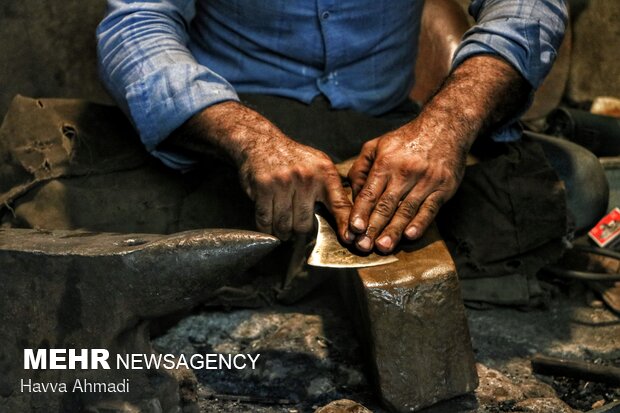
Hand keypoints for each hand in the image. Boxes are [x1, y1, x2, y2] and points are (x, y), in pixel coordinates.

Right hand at [239, 133, 352, 240]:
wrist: (261, 141)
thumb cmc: (293, 158)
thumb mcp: (318, 165)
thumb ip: (330, 190)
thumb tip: (346, 220)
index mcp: (324, 173)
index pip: (339, 204)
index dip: (344, 224)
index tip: (350, 238)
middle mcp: (306, 177)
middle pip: (304, 224)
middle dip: (298, 231)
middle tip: (295, 228)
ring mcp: (284, 182)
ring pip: (284, 225)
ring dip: (282, 231)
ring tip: (281, 226)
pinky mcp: (264, 187)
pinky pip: (265, 220)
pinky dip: (266, 227)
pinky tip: (269, 224)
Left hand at [347, 55, 529, 252]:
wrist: (446, 126)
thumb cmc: (406, 140)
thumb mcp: (377, 145)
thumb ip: (361, 168)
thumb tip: (352, 193)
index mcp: (386, 163)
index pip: (370, 193)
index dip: (361, 212)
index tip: (353, 229)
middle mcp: (405, 172)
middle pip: (386, 205)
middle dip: (373, 228)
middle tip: (363, 246)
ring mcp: (425, 180)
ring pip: (406, 210)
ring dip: (394, 230)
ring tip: (383, 246)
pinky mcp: (443, 187)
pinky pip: (430, 208)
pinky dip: (420, 223)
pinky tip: (410, 235)